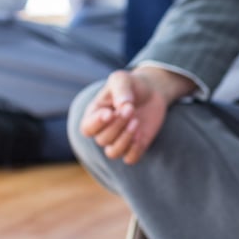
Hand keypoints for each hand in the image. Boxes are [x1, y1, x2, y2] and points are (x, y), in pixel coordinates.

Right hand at [79, 66, 194, 164]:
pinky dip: (135, 149)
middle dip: (117, 125)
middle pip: (102, 139)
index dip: (96, 124)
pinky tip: (141, 134)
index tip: (110, 112)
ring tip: (136, 121)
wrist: (152, 91)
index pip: (87, 128)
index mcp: (95, 115)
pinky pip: (130, 159)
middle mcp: (104, 131)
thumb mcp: (122, 79)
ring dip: (125, 139)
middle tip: (130, 108)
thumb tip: (122, 105)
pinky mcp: (135, 146)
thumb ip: (120, 89)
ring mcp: (119, 140)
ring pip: (113, 152)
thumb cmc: (131, 84)